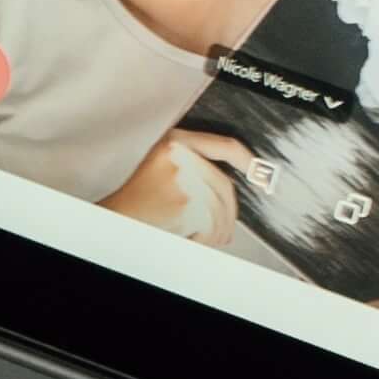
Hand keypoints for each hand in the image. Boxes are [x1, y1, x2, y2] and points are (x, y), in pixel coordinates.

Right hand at [104, 124, 253, 248]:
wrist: (115, 220)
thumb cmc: (137, 202)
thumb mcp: (165, 168)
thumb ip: (198, 164)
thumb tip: (239, 182)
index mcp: (176, 140)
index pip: (227, 146)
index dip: (250, 163)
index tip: (263, 177)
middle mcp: (180, 154)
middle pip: (226, 185)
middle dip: (230, 214)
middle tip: (226, 231)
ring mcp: (184, 176)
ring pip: (221, 206)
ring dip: (218, 229)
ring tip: (208, 239)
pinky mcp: (186, 201)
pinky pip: (212, 222)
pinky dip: (206, 238)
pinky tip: (192, 239)